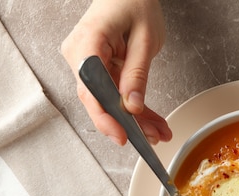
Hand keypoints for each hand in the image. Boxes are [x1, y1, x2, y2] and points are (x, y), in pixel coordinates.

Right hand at [61, 0, 171, 144]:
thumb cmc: (135, 2)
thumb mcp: (145, 39)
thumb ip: (137, 74)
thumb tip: (133, 106)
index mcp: (88, 43)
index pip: (91, 90)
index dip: (106, 118)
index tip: (123, 136)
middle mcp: (80, 55)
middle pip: (99, 100)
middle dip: (128, 124)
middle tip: (153, 138)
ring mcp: (86, 62)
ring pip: (107, 101)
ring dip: (134, 119)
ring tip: (159, 132)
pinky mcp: (97, 67)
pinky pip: (112, 93)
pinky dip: (132, 107)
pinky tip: (151, 121)